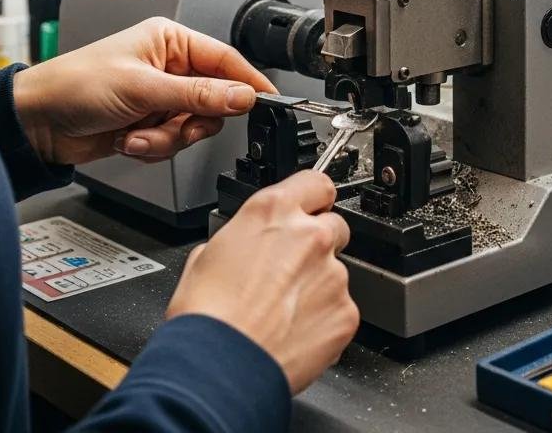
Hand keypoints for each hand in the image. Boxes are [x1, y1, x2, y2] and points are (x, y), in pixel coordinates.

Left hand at [13, 17, 275, 164]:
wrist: (36, 122)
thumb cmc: (74, 84)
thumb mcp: (142, 88)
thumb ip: (197, 95)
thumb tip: (241, 96)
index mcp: (171, 41)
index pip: (226, 59)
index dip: (248, 82)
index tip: (267, 102)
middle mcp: (169, 67)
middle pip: (215, 100)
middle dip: (192, 121)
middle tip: (176, 124)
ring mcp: (160, 98)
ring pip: (194, 127)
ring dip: (167, 139)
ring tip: (138, 134)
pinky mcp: (149, 124)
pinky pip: (173, 143)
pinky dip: (153, 148)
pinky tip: (128, 139)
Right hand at [166, 170, 358, 393]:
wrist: (216, 369)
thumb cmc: (206, 315)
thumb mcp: (207, 252)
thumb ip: (243, 236)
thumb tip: (248, 245)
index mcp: (273, 210)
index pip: (316, 182)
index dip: (312, 198)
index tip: (311, 207)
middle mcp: (309, 235)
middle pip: (333, 226)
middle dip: (317, 244)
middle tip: (290, 271)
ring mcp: (332, 274)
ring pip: (336, 272)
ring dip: (317, 287)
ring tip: (283, 313)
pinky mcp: (345, 313)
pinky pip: (341, 310)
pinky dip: (324, 321)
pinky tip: (294, 333)